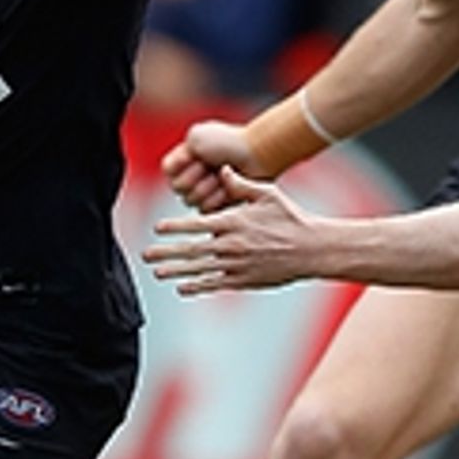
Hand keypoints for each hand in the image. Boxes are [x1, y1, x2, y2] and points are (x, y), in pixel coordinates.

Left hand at [145, 167, 317, 293]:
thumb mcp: (267, 194)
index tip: (157, 228)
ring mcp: (237, 265)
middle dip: (166, 252)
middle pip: (191, 250)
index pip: (197, 224)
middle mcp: (232, 245)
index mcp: (234, 222)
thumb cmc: (290, 218)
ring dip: (175, 271)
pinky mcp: (244, 280)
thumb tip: (221, 170)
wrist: (311, 249)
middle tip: (146, 254)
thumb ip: (240, 184)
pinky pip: (215, 284)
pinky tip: (182, 288)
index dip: (175, 227)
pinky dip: (197, 286)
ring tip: (157, 272)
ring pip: (199, 269)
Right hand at [162, 118, 269, 211]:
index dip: (182, 167)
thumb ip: (177, 153)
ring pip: (191, 201)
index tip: (196, 157)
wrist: (256, 154)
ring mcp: (205, 191)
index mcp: (186, 159)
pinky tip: (229, 189)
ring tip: (223, 177)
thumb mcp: (197, 137)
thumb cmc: (229, 142)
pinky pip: (206, 210)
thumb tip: (169, 172)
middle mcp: (193, 176)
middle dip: (196, 177)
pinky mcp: (218, 206)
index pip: (169, 172)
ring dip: (208, 188)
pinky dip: (218, 198)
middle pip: (179, 189)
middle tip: (212, 167)